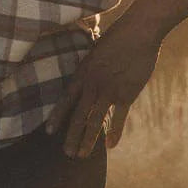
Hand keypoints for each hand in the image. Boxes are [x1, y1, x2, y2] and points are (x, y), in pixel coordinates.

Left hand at [45, 18, 163, 158]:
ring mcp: (109, 91)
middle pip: (78, 116)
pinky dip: (114, 133)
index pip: (66, 99)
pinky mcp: (126, 94)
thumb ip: (90, 67)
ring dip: (88, 141)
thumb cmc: (118, 37)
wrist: (138, 32)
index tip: (49, 132)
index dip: (57, 116)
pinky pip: (118, 118)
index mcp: (83, 73)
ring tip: (82, 155)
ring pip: (94, 121)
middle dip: (71, 137)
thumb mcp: (96, 50)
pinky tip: (110, 145)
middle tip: (67, 154)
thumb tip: (86, 76)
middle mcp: (92, 85)